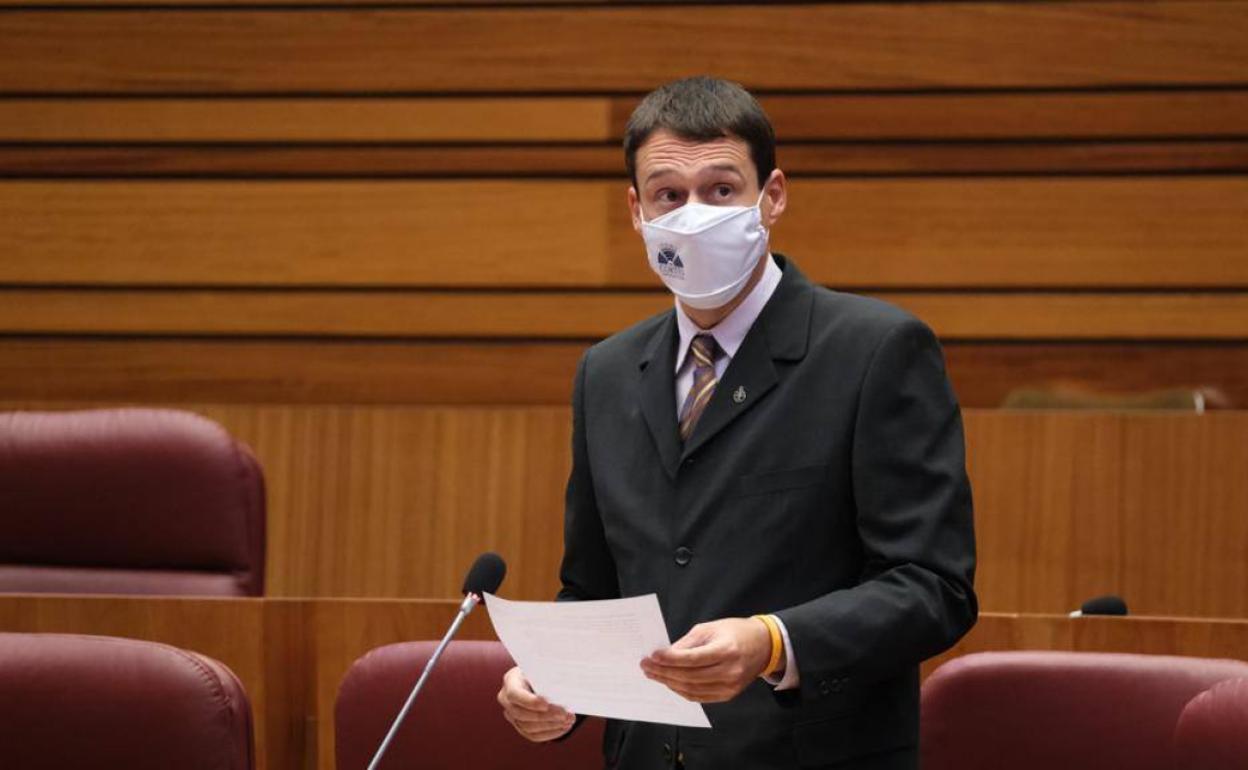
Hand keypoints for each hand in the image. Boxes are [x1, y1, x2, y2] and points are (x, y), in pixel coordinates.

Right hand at [497, 666, 575, 741]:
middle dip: (545, 716)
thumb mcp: (542, 667)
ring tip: (568, 721)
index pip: (515, 694)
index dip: (529, 702)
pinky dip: (549, 733)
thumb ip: (547, 675)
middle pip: (521, 714)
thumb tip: (562, 686)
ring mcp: (511, 714)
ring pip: (528, 727)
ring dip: (550, 726)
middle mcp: (506, 699)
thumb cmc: (541, 669)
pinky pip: (532, 735)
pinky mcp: (519, 725)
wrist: (538, 677)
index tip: (546, 704)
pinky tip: (563, 728)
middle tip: (564, 715)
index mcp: (511, 680)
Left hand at [640, 617, 776, 702]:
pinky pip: (699, 696)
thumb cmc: (735, 632)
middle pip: (689, 676)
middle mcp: (730, 671)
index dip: (670, 659)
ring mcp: (730, 686)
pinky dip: (681, 690)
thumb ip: (688, 642)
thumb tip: (665, 654)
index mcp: (726, 650)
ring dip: (669, 682)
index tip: (652, 656)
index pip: (692, 659)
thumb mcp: (711, 628)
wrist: (763, 646)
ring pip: (691, 689)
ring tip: (653, 674)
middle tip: (646, 666)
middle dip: (663, 672)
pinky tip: (670, 682)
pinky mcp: (728, 695)